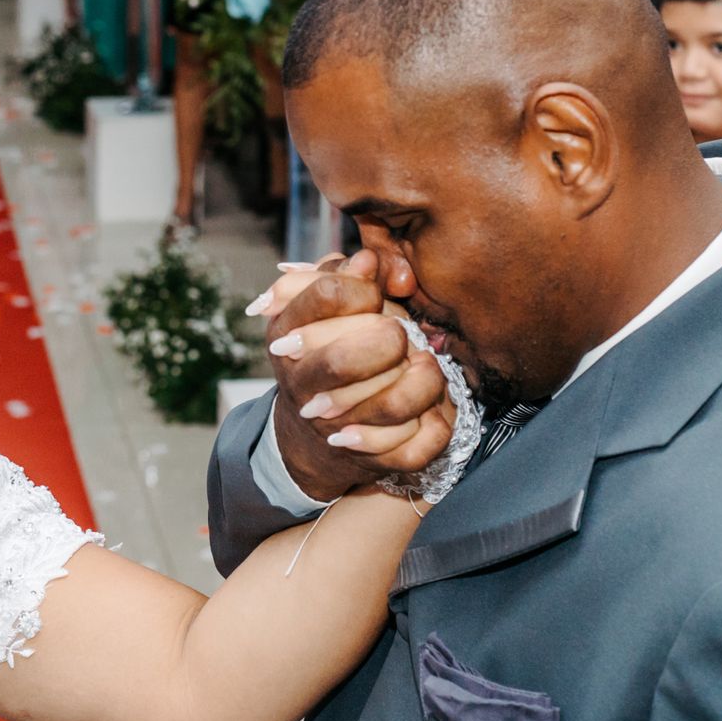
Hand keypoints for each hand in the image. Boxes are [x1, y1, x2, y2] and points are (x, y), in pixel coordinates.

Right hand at [252, 252, 454, 501]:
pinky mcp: (369, 460)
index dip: (363, 290)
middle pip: (344, 360)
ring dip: (423, 383)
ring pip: (390, 406)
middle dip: (388, 342)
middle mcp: (303, 382)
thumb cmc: (329, 350)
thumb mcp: (325, 309)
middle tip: (401, 336)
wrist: (313, 433)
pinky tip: (429, 412)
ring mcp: (332, 427)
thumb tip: (368, 260)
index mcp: (287, 334)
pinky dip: (433, 429)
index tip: (373, 297)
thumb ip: (344, 278)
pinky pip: (413, 448)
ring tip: (427, 368)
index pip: (328, 294)